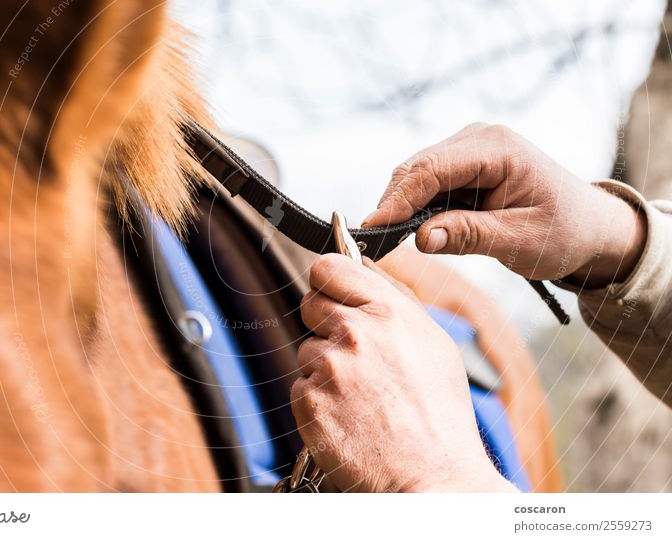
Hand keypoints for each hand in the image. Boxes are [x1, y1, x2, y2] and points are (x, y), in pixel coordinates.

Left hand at [291, 253, 515, 491]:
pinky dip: (317, 400)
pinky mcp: (309, 403)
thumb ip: (392, 294)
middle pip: (310, 304)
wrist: (432, 475)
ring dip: (324, 368)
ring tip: (361, 396)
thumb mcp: (432, 340)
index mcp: (387, 312)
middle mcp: (354, 334)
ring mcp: (328, 370)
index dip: (328, 281)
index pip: (327, 268)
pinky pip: (300, 388)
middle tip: (355, 355)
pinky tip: (347, 416)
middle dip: (326, 324)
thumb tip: (361, 262)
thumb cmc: (438, 411)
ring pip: (306, 351)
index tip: (332, 293)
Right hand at [363, 123, 645, 286]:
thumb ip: (470, 236)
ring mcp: (468, 149)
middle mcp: (478, 138)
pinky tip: (410, 229)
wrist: (589, 225)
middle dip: (392, 204)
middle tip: (372, 241)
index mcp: (497, 148)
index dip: (398, 199)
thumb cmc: (563, 231)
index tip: (373, 229)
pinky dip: (414, 206)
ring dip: (401, 206)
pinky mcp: (463, 165)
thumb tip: (421, 239)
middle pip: (416, 168)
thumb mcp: (519, 240)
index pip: (432, 169)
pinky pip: (427, 183)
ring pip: (416, 175)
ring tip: (388, 240)